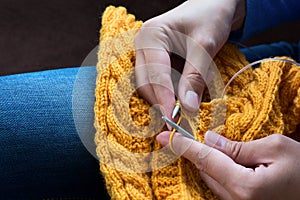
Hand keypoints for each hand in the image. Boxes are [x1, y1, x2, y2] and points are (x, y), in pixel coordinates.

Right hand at [134, 0, 244, 118]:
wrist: (214, 6)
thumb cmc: (210, 17)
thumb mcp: (205, 46)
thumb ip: (195, 77)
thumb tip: (188, 109)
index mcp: (151, 36)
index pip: (154, 73)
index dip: (163, 98)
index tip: (173, 119)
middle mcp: (143, 45)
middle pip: (145, 82)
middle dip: (160, 103)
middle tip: (177, 122)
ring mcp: (147, 54)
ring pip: (149, 85)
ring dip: (164, 100)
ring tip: (181, 111)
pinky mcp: (155, 62)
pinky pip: (157, 83)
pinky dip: (168, 94)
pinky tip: (180, 99)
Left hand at [156, 131, 299, 199]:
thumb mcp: (276, 149)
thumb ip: (238, 146)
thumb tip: (210, 139)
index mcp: (244, 185)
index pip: (205, 159)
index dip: (183, 146)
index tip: (164, 137)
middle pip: (205, 169)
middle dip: (198, 151)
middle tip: (197, 135)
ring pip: (211, 178)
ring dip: (209, 161)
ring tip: (218, 148)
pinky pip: (221, 186)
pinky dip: (218, 171)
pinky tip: (228, 161)